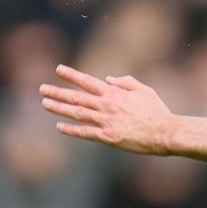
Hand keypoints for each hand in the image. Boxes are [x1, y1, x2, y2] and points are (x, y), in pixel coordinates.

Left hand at [40, 64, 176, 154]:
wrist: (164, 133)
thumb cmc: (157, 111)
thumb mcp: (144, 90)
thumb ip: (126, 82)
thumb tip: (109, 79)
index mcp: (115, 93)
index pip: (88, 81)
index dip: (72, 75)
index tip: (58, 69)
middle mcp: (107, 106)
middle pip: (76, 97)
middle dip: (57, 92)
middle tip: (42, 88)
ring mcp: (106, 122)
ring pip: (77, 113)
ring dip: (59, 108)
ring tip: (44, 103)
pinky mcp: (108, 137)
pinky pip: (85, 133)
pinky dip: (71, 129)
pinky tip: (59, 126)